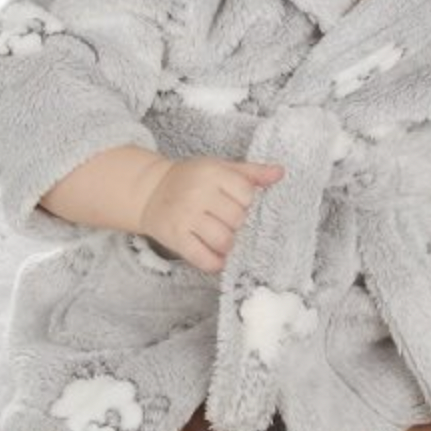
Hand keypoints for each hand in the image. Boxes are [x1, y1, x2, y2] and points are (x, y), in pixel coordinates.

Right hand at [137, 156, 283, 273]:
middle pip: (237, 219)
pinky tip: (216, 257)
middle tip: (227, 221)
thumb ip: (250, 173)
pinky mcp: (176, 238)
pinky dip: (215, 263)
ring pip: (224, 241)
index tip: (236, 203)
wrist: (150, 190)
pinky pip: (203, 259)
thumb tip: (280, 173)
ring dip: (228, 244)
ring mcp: (186, 217)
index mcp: (212, 173)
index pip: (246, 194)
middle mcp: (198, 194)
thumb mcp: (219, 168)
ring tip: (222, 238)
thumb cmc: (191, 179)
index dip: (246, 202)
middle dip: (237, 224)